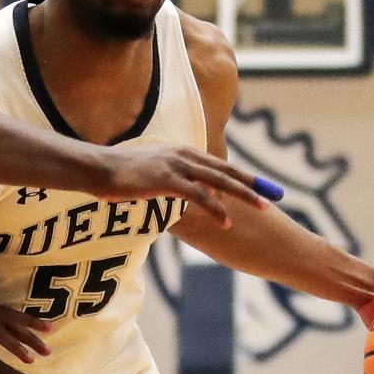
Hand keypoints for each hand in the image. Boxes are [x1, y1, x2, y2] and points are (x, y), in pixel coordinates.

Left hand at [0, 290, 50, 373]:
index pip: (0, 330)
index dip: (16, 346)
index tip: (32, 360)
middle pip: (8, 316)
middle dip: (30, 330)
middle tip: (50, 340)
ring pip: (2, 313)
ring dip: (22, 324)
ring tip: (43, 330)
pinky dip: (8, 321)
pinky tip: (14, 327)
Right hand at [86, 144, 280, 226]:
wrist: (99, 169)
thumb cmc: (121, 173)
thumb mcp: (152, 169)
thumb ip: (170, 175)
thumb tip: (180, 188)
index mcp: (183, 152)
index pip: (220, 164)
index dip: (243, 176)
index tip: (262, 186)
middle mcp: (184, 155)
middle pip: (227, 170)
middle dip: (253, 184)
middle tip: (274, 195)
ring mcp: (177, 166)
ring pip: (219, 181)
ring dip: (243, 195)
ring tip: (263, 208)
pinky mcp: (167, 180)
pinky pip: (198, 196)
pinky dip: (215, 208)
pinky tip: (227, 221)